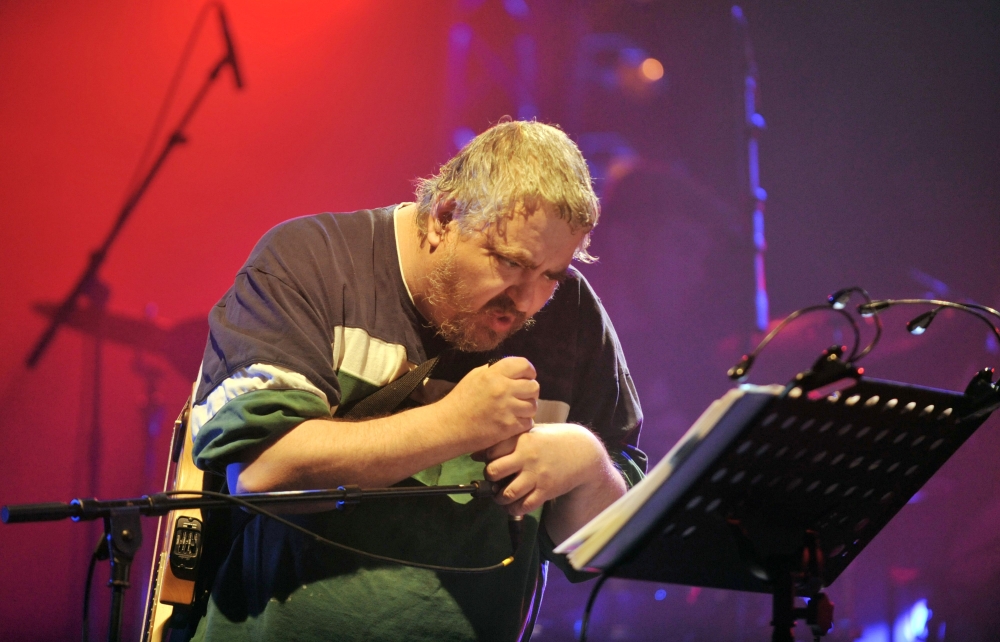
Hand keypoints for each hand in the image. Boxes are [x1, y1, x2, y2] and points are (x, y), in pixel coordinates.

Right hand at [439, 357, 538, 451]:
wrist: (448, 427)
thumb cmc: (459, 401)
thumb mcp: (474, 377)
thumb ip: (494, 371)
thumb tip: (513, 369)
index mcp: (493, 374)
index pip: (524, 365)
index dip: (529, 372)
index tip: (526, 378)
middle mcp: (502, 389)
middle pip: (534, 386)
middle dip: (530, 392)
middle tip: (521, 397)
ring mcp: (506, 409)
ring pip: (533, 406)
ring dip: (527, 409)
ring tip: (516, 411)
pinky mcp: (507, 427)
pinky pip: (528, 423)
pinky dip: (522, 424)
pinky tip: (512, 423)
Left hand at [481, 423, 612, 515]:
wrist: (583, 452)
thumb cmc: (552, 440)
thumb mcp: (533, 432)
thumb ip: (509, 440)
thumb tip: (478, 453)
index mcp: (523, 439)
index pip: (491, 450)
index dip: (485, 457)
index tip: (488, 460)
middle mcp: (527, 457)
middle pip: (493, 472)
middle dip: (489, 478)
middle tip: (493, 479)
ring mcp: (536, 476)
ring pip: (506, 493)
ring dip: (498, 497)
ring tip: (499, 495)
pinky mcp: (545, 491)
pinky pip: (523, 506)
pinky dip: (513, 508)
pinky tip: (513, 504)